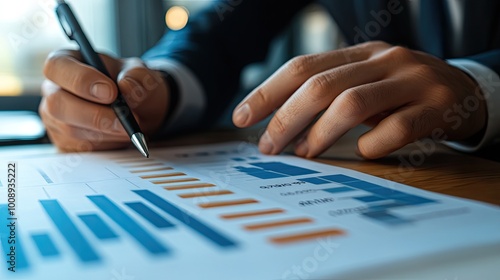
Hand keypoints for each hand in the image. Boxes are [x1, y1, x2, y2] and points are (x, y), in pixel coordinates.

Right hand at [40, 50, 168, 151]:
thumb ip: (137, 76)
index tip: (110, 92)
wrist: (141, 110)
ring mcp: (56, 118)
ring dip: (106, 132)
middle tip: (126, 119)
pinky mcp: (65, 142)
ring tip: (130, 128)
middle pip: (57, 104)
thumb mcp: (141, 74)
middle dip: (95, 115)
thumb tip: (127, 86)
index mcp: (66, 62)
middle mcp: (54, 90)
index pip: (57, 67)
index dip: (80, 80)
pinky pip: (79, 148)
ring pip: (70, 130)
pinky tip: (120, 137)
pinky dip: (105, 144)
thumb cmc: (133, 85)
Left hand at [233, 41, 486, 158]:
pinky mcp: (436, 107)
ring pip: (352, 103)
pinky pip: (397, 128)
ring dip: (319, 133)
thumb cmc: (401, 94)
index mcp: (359, 53)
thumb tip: (280, 129)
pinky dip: (372, 144)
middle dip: (285, 117)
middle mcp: (383, 60)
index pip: (302, 66)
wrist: (465, 91)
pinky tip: (362, 152)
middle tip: (268, 147)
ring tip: (303, 153)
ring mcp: (411, 81)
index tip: (242, 118)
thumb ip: (328, 96)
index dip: (267, 92)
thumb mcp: (365, 82)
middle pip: (321, 85)